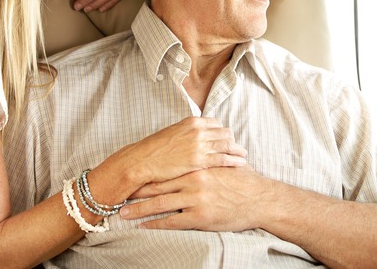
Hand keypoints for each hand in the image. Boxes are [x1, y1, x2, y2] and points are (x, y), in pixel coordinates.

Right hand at [106, 117, 247, 186]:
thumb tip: (195, 138)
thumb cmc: (154, 150)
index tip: (226, 139)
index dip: (223, 132)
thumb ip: (187, 133)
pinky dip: (235, 161)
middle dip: (232, 141)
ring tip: (243, 156)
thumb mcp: (172, 134)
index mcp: (192, 122)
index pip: (216, 123)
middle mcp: (198, 131)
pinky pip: (224, 159)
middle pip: (225, 133)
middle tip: (237, 149)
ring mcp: (200, 145)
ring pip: (228, 145)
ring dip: (238, 150)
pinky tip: (241, 164)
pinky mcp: (200, 161)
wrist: (142, 161)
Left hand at [120, 166, 268, 231]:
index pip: (165, 170)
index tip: (130, 177)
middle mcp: (192, 181)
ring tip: (122, 213)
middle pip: (157, 186)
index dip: (146, 174)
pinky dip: (155, 224)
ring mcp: (195, 199)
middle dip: (135, 191)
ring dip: (138, 210)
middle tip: (118, 195)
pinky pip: (172, 221)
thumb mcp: (223, 163)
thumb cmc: (242, 181)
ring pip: (159, 204)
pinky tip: (143, 226)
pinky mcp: (199, 216)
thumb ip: (207, 158)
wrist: (259, 199)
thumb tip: (196, 150)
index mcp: (196, 167)